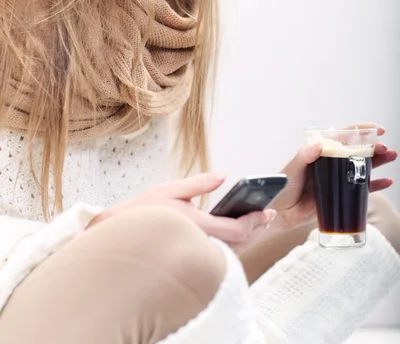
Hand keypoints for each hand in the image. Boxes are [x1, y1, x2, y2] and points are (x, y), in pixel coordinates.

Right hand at [87, 172, 276, 251]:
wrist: (117, 237)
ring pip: (231, 252)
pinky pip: (220, 254)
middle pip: (239, 244)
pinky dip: (234, 244)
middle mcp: (198, 244)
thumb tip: (223, 176)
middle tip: (269, 215)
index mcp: (195, 226)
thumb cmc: (140, 213)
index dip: (255, 221)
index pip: (236, 230)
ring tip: (259, 222)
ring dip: (249, 237)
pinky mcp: (190, 258)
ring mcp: (195, 254)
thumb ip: (198, 184)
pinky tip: (238, 232)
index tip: (267, 211)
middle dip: (257, 229)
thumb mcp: (169, 190)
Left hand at [271, 123, 396, 230]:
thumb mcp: (292, 168)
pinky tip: (387, 181)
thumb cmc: (283, 186)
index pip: (342, 136)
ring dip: (378, 162)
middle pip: (357, 150)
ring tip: (392, 156)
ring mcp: (337, 179)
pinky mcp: (340, 195)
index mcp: (320, 152)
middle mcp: (331, 163)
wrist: (280, 212)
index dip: (360, 131)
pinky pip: (361, 189)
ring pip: (362, 167)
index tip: (376, 129)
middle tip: (385, 147)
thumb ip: (304, 156)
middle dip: (373, 147)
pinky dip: (375, 185)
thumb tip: (320, 145)